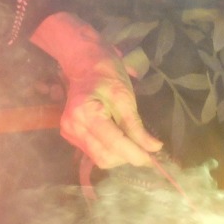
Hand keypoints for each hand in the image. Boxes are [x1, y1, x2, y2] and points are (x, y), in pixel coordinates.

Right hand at [29, 12, 162, 168]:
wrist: (85, 64)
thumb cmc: (107, 75)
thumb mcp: (125, 97)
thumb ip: (136, 126)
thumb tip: (154, 148)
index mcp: (85, 114)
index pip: (113, 144)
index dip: (135, 154)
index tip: (154, 158)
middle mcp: (72, 127)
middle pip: (105, 157)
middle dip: (127, 156)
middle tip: (145, 149)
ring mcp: (69, 132)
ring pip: (100, 158)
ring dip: (119, 156)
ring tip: (131, 143)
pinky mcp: (70, 135)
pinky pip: (93, 153)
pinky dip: (109, 150)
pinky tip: (117, 138)